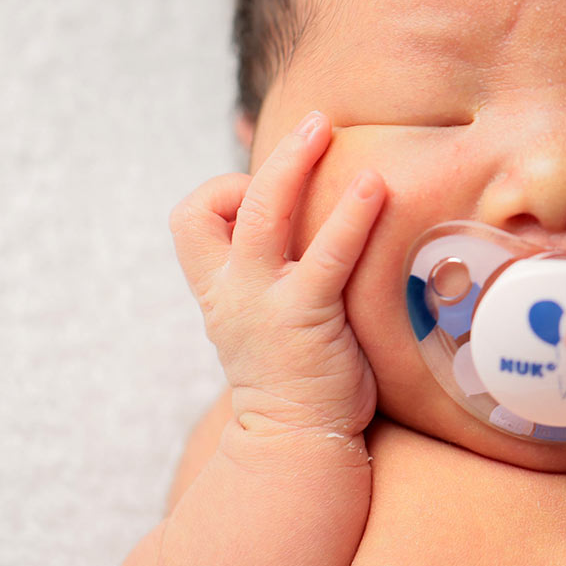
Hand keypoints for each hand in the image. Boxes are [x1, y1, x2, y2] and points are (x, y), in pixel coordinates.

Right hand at [168, 110, 384, 440]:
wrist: (296, 442)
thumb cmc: (293, 371)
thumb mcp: (262, 315)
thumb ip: (269, 269)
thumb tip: (295, 217)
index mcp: (216, 287)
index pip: (192, 217)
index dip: (226, 193)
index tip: (269, 200)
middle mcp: (232, 289)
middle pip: (224, 203)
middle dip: (273, 158)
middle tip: (315, 124)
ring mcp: (265, 301)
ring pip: (264, 213)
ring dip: (294, 163)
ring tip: (327, 128)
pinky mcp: (307, 316)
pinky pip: (326, 253)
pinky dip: (348, 215)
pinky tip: (373, 187)